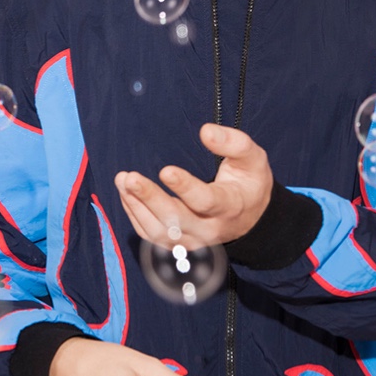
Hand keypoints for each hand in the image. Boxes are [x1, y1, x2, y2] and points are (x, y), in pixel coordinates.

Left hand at [114, 123, 272, 248]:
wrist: (252, 217)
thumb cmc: (249, 182)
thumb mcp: (252, 158)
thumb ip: (233, 142)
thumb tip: (205, 131)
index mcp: (230, 206)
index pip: (205, 201)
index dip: (185, 188)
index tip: (165, 171)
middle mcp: (210, 229)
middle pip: (176, 221)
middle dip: (150, 199)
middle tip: (130, 178)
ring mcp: (194, 240)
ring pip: (160, 232)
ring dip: (137, 207)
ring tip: (123, 181)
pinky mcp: (180, 244)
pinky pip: (152, 236)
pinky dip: (136, 216)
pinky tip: (126, 195)